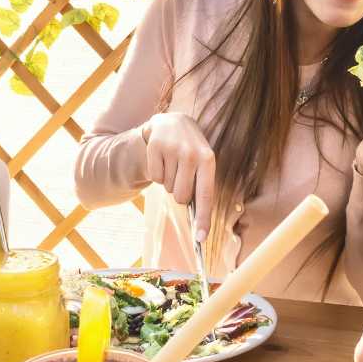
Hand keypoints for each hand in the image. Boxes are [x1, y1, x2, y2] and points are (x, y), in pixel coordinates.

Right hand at [141, 112, 215, 240]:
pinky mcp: (155, 147)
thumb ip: (201, 188)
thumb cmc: (191, 151)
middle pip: (181, 196)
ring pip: (167, 188)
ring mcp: (172, 149)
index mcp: (208, 160)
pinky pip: (154, 178)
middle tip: (181, 176)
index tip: (200, 239)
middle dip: (179, 193)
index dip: (203, 219)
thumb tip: (198, 225)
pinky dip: (157, 174)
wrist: (173, 122)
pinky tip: (163, 160)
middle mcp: (191, 154)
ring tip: (173, 164)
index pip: (206, 196)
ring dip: (169, 181)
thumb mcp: (202, 162)